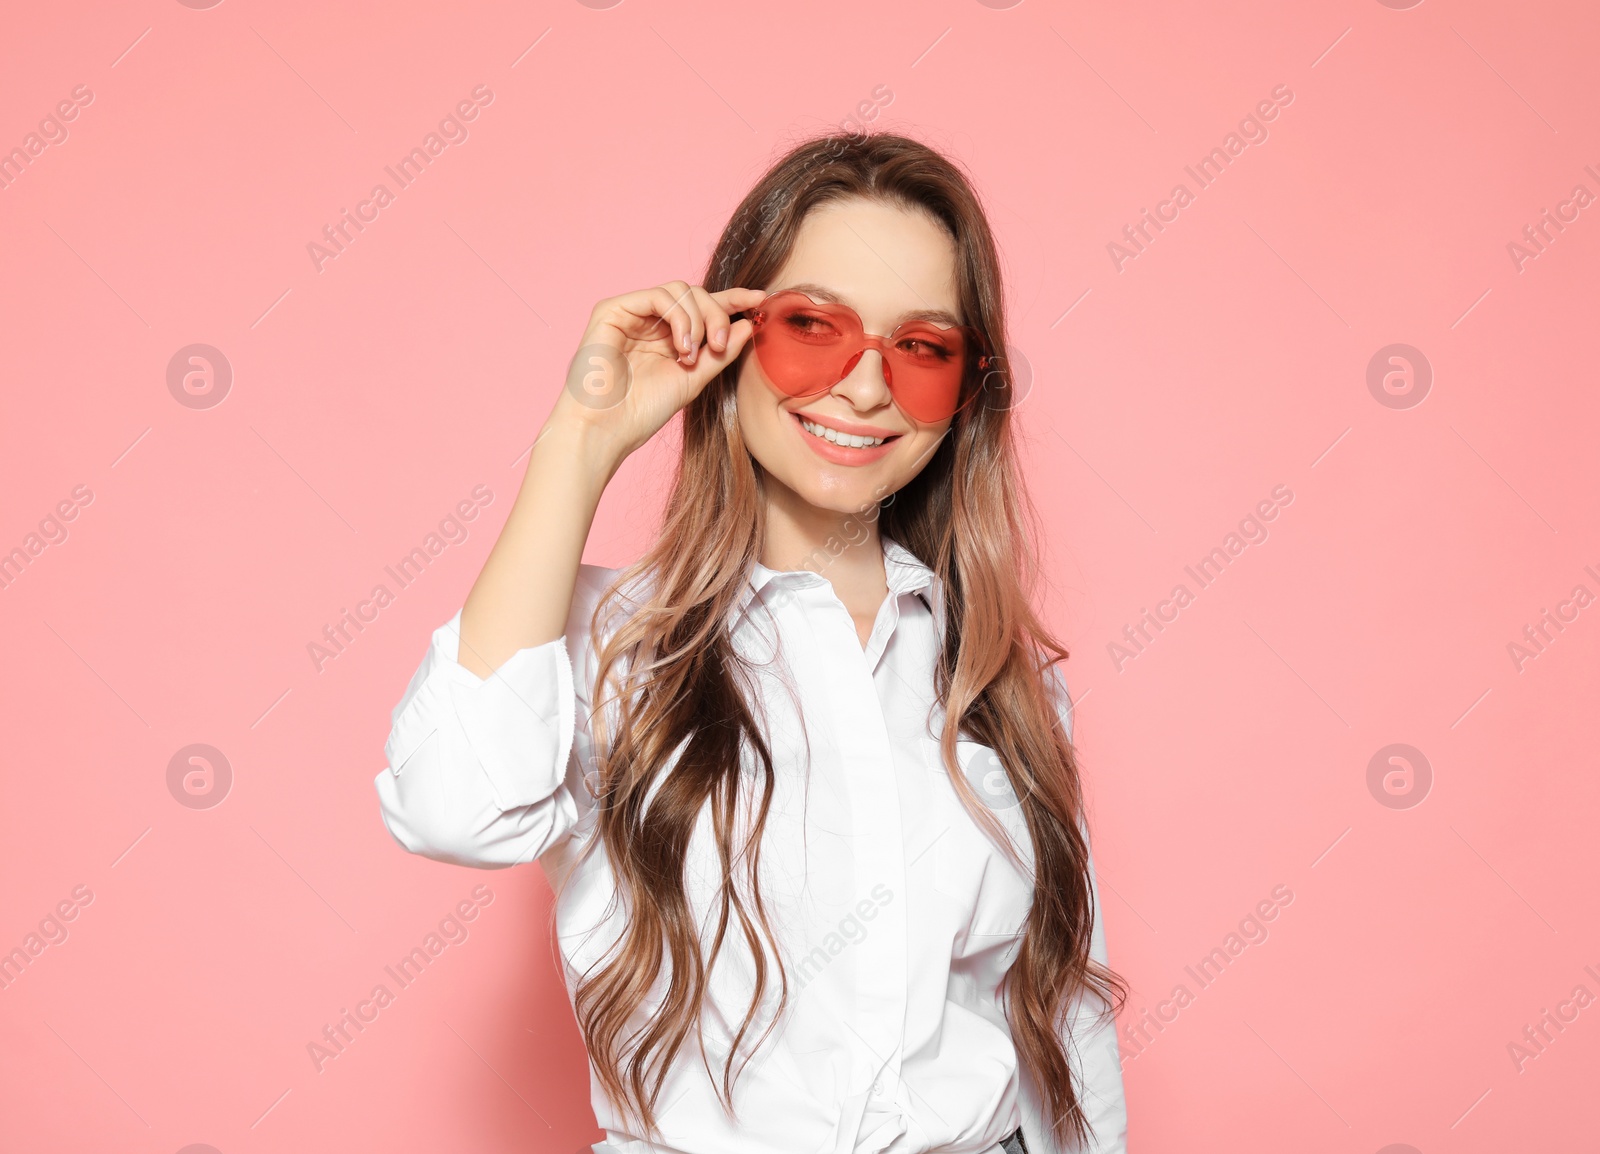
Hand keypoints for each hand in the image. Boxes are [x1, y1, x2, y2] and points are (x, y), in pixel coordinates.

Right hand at [550, 281, 764, 462]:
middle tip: (719, 346)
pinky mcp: (613, 310)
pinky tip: (681, 347)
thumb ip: (720, 353)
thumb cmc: (643, 411)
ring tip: (694, 355)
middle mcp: (649, 320)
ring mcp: (631, 313)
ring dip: (698, 319)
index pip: (703, 308)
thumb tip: (748, 324)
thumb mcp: (694, 379)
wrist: (607, 429)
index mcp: (667, 335)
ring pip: (680, 290)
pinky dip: (678, 317)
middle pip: (696, 294)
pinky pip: (657, 295)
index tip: (760, 299)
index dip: (733, 300)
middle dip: (717, 315)